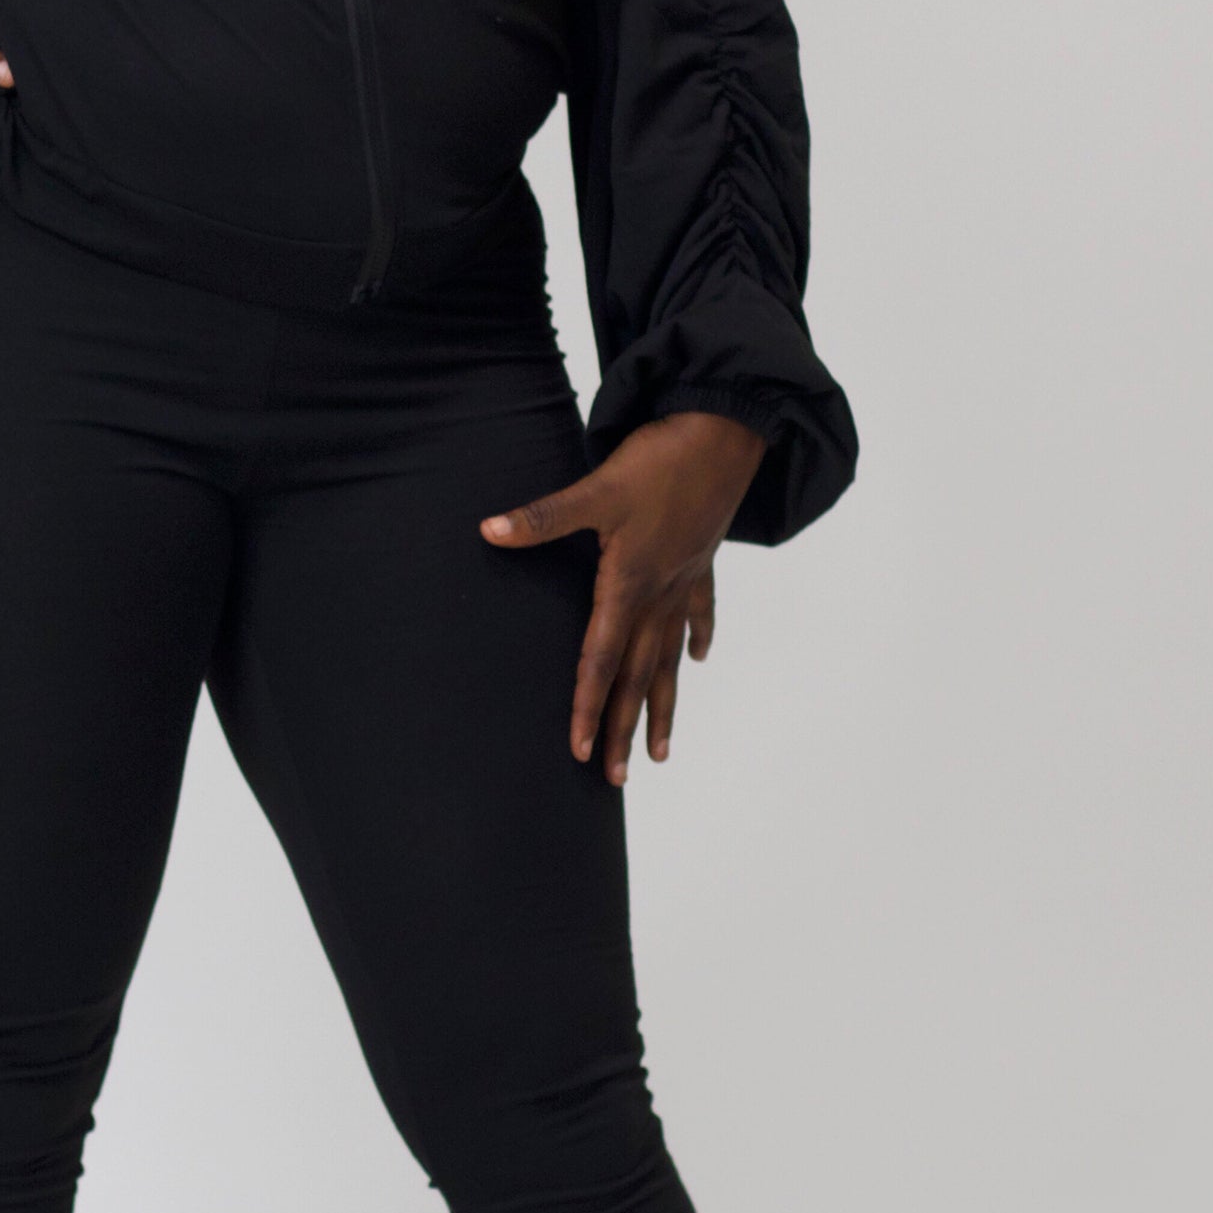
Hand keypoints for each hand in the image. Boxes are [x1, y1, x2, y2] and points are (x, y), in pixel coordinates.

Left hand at [481, 412, 765, 784]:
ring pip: (670, 658)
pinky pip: (699, 612)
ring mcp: (685, 581)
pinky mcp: (703, 561)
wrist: (723, 434)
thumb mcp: (596, 488)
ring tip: (662, 752)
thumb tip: (489, 530)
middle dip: (626, 728)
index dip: (589, 707)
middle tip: (617, 778)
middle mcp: (658, 594)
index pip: (600, 659)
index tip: (582, 751)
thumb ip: (542, 517)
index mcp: (628, 583)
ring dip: (663, 704)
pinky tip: (699, 660)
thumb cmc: (660, 462)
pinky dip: (696, 638)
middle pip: (638, 675)